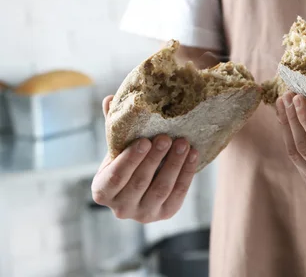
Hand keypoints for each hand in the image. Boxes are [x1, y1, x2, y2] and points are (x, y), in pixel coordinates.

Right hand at [91, 96, 199, 222]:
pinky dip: (186, 173)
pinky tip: (193, 154)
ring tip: (183, 143)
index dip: (130, 160)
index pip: (114, 177)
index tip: (144, 140)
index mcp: (102, 191)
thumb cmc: (129, 158)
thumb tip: (110, 99)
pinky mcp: (165, 214)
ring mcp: (143, 214)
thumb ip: (114, 125)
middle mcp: (120, 209)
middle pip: (139, 183)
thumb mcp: (119, 145)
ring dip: (174, 164)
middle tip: (167, 137)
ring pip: (161, 189)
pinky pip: (178, 194)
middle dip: (155, 159)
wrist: (148, 178)